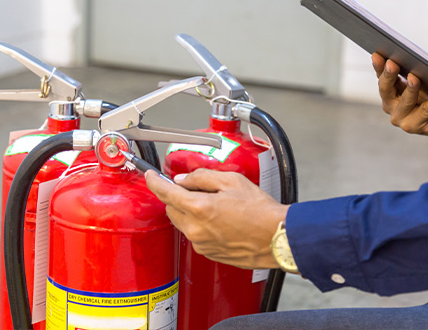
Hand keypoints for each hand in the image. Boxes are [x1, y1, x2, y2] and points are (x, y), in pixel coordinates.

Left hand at [145, 168, 288, 269]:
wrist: (277, 238)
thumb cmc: (260, 211)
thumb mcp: (232, 181)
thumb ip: (202, 177)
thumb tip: (184, 179)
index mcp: (199, 208)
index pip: (166, 192)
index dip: (154, 181)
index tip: (151, 175)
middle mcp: (196, 229)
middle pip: (171, 209)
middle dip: (177, 197)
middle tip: (195, 189)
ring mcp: (201, 243)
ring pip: (182, 223)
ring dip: (189, 212)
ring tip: (215, 205)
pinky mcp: (208, 253)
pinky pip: (195, 235)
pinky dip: (199, 225)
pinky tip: (219, 220)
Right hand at [372, 53, 427, 140]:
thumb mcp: (423, 82)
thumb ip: (412, 72)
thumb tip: (409, 56)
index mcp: (390, 92)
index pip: (381, 77)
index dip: (379, 66)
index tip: (378, 55)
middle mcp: (391, 106)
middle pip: (386, 90)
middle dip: (389, 75)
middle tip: (392, 63)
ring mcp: (401, 118)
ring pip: (404, 102)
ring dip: (410, 89)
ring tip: (415, 78)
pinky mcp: (414, 127)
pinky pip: (424, 112)